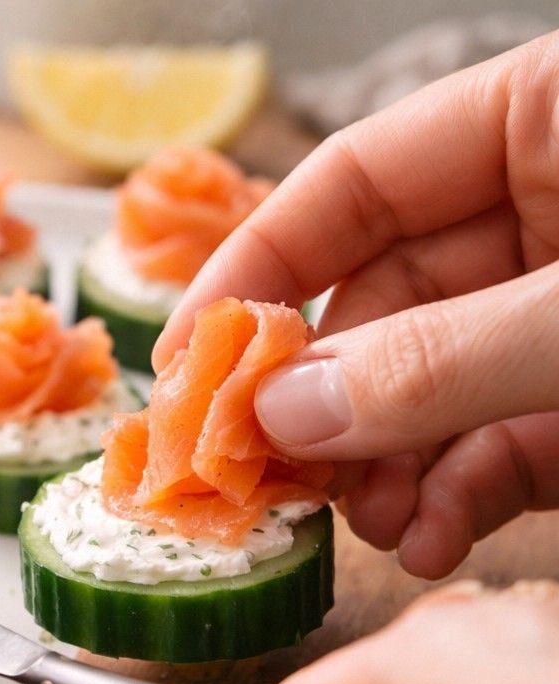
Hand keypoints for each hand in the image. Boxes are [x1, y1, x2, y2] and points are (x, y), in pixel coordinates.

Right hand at [155, 31, 558, 578]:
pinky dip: (454, 499)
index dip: (258, 266)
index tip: (187, 355)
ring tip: (369, 524)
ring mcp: (557, 317)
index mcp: (547, 121)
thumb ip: (441, 359)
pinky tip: (430, 537)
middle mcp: (543, 216)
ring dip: (384, 470)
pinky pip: (494, 445)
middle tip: (267, 473)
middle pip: (378, 305)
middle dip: (324, 405)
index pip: (354, 183)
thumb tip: (285, 415)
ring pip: (426, 391)